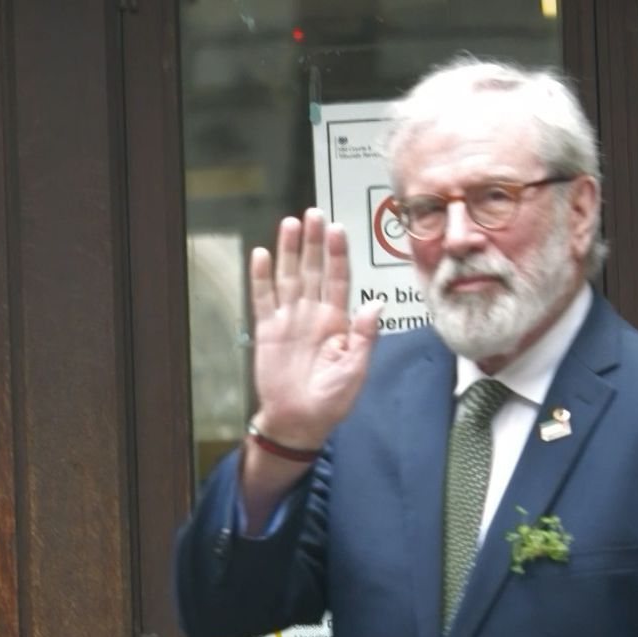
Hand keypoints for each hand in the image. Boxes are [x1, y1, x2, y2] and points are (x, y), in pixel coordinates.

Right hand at [248, 208, 380, 448]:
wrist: (299, 421)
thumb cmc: (331, 400)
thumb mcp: (356, 370)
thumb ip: (365, 336)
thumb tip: (376, 304)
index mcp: (338, 322)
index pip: (339, 279)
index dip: (338, 254)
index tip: (338, 230)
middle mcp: (313, 314)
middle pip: (313, 270)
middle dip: (314, 242)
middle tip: (314, 214)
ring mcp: (289, 319)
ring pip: (289, 277)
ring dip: (289, 251)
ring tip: (290, 224)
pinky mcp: (267, 330)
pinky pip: (263, 298)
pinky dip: (261, 277)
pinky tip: (262, 255)